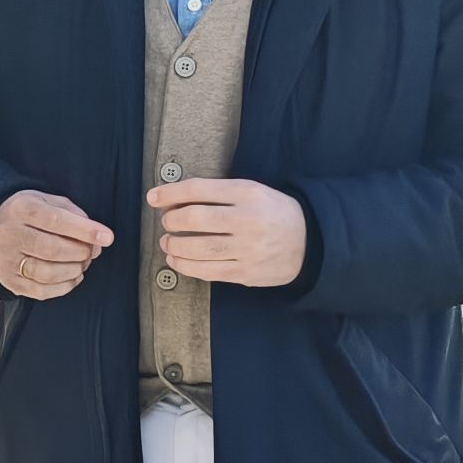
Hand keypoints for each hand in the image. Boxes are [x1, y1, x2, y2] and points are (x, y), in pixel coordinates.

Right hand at [0, 189, 114, 300]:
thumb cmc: (30, 214)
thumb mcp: (48, 201)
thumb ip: (72, 213)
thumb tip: (95, 235)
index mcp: (22, 209)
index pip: (55, 220)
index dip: (84, 231)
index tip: (107, 237)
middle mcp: (10, 235)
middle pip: (52, 249)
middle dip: (81, 252)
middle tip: (93, 251)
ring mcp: (8, 261)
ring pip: (47, 274)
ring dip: (74, 270)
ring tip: (82, 263)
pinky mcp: (11, 281)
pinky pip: (42, 292)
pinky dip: (65, 286)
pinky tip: (72, 275)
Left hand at [146, 177, 306, 287]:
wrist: (310, 241)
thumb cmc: (272, 212)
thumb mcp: (251, 191)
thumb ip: (216, 193)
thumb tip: (172, 199)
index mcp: (248, 193)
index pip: (199, 190)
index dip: (170, 193)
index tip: (153, 198)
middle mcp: (247, 220)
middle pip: (195, 219)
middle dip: (171, 221)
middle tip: (166, 223)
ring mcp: (248, 249)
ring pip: (198, 249)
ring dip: (174, 246)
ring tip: (167, 243)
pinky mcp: (246, 272)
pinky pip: (208, 271)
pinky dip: (186, 266)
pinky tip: (177, 260)